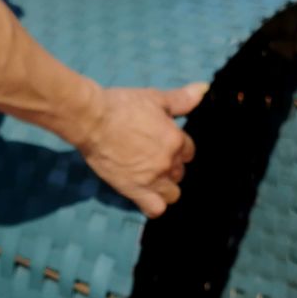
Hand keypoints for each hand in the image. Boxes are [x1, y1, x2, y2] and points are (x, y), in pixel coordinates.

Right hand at [72, 82, 206, 217]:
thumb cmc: (121, 106)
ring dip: (165, 187)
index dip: (177, 148)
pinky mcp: (134, 190)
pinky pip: (155, 209)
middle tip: (151, 158)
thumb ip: (181, 99)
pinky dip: (154, 206)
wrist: (92, 120)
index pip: (188, 151)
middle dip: (170, 167)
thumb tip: (204, 88)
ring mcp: (152, 178)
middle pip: (180, 172)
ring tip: (150, 178)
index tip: (163, 145)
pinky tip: (146, 197)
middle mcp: (167, 161)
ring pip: (172, 193)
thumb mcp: (155, 98)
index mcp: (175, 139)